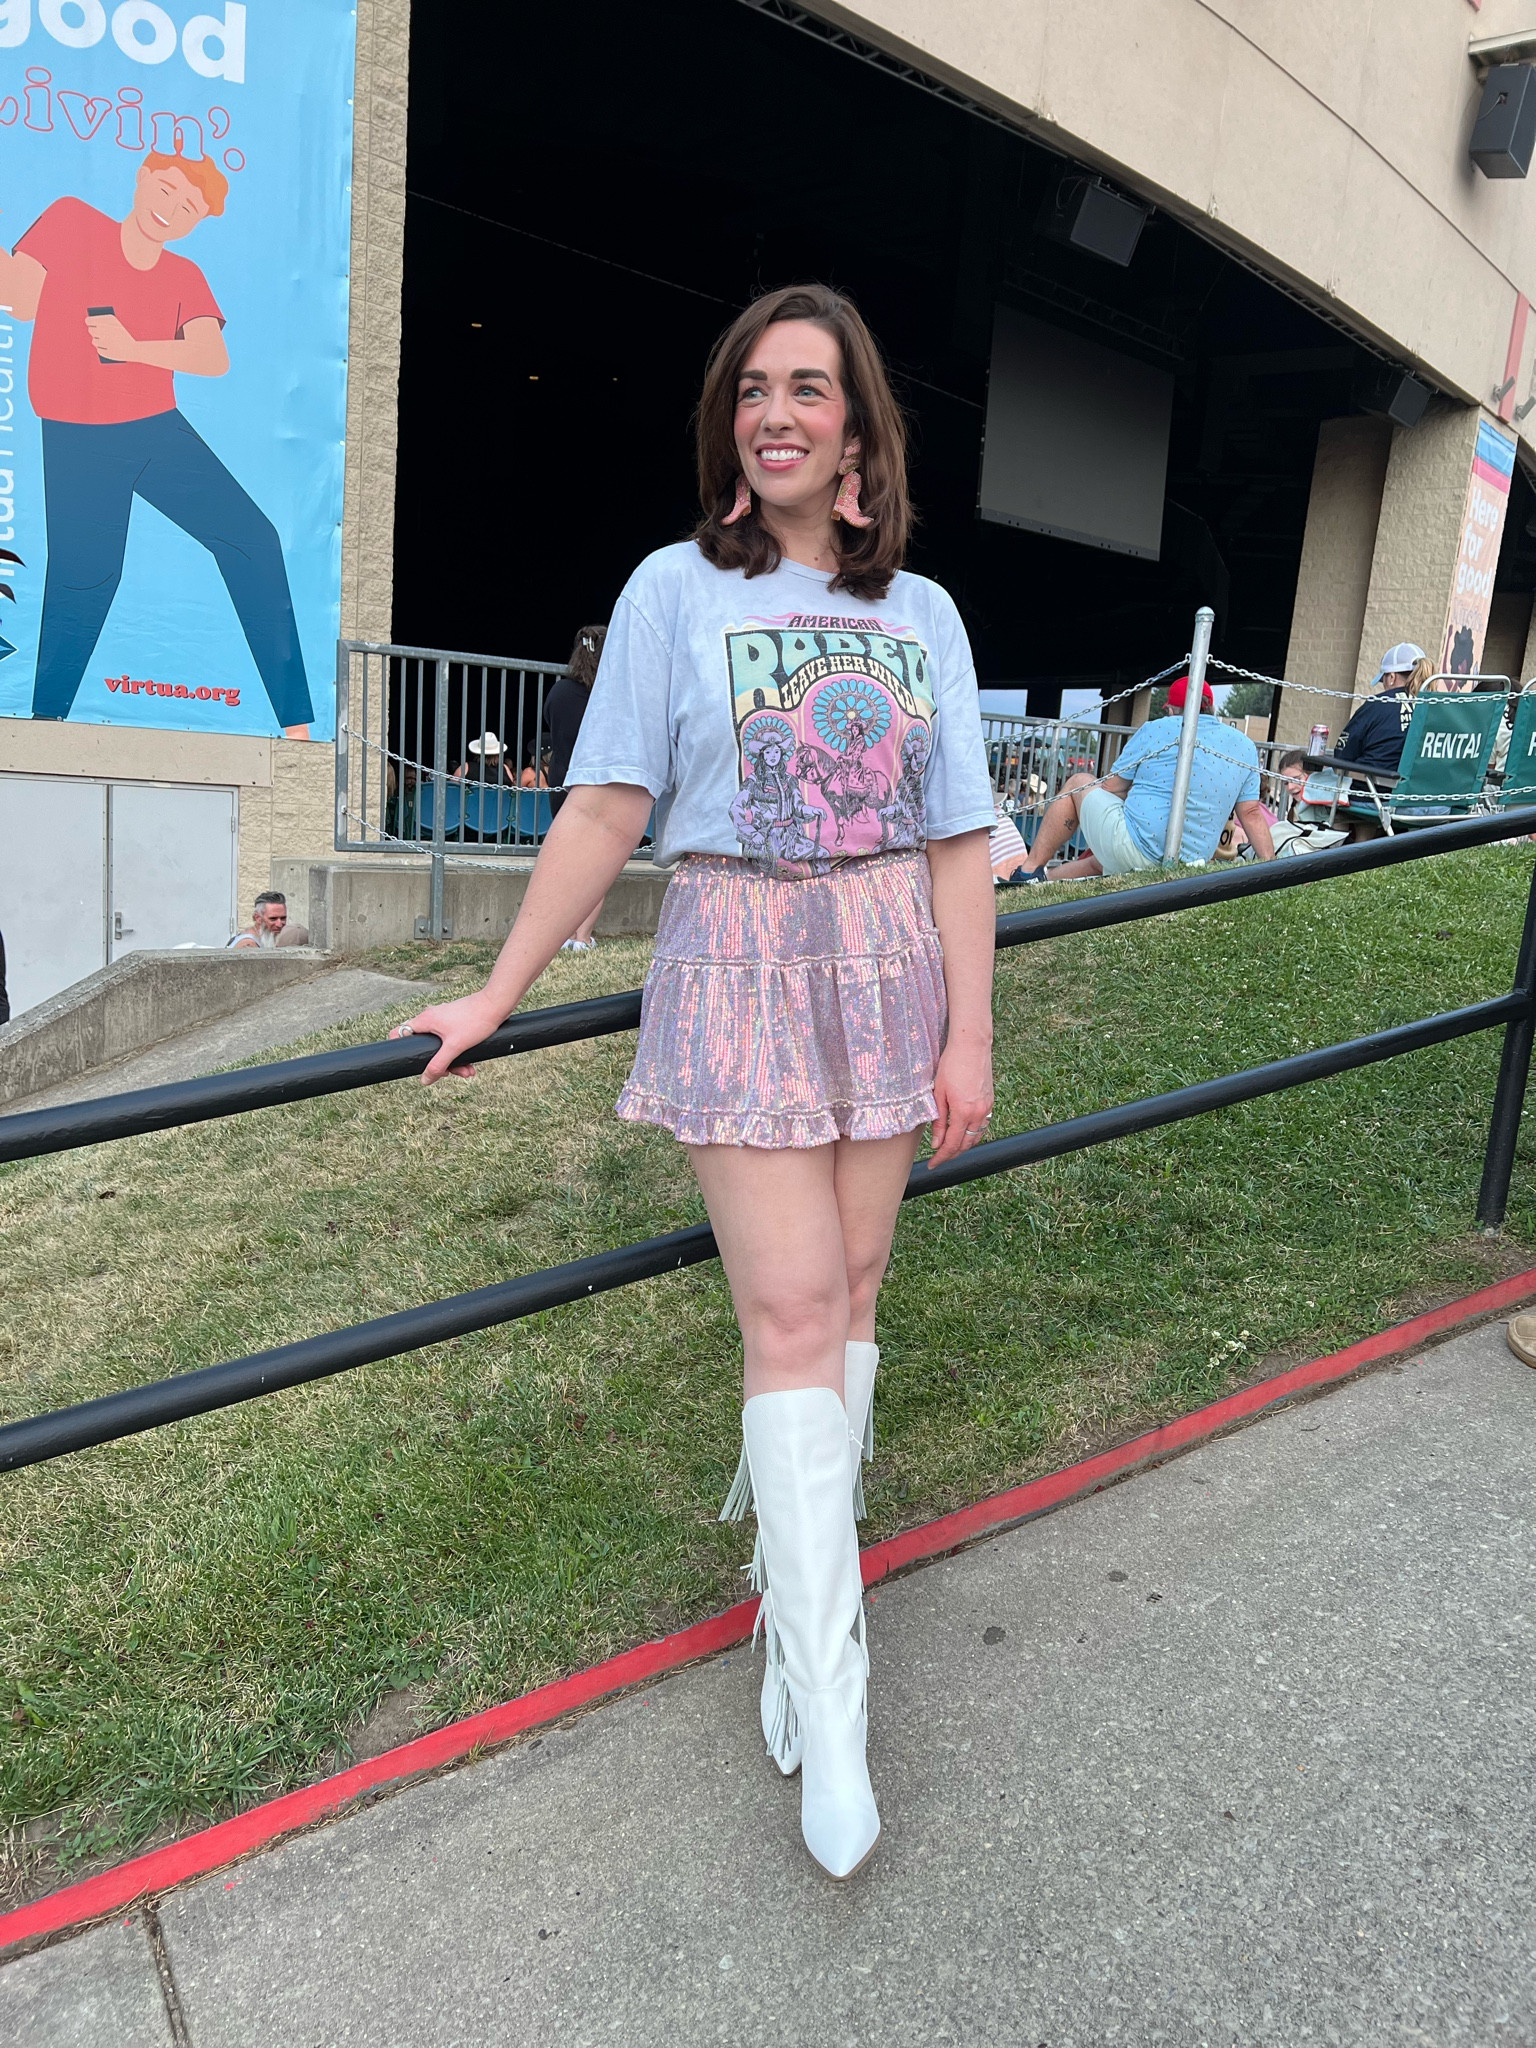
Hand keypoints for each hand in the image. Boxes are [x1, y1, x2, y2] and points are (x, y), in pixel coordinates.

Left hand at [84, 313, 137, 360]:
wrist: (136, 350)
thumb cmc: (125, 337)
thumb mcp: (117, 327)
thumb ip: (104, 325)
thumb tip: (91, 326)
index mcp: (108, 322)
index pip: (89, 321)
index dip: (89, 322)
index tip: (90, 323)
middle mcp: (106, 331)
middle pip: (91, 331)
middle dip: (93, 332)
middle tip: (96, 333)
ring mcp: (106, 342)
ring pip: (94, 341)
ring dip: (97, 342)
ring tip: (104, 342)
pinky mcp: (106, 352)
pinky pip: (99, 350)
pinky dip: (102, 350)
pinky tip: (107, 349)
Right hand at [388, 991, 505, 1082]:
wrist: (497, 1005)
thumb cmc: (476, 1021)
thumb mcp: (455, 1047)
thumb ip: (438, 1065)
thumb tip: (424, 1080)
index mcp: (425, 1020)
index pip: (399, 1032)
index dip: (401, 1048)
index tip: (413, 1061)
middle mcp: (431, 1018)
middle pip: (424, 1046)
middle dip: (438, 1063)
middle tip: (450, 1073)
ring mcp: (443, 1019)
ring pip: (440, 1046)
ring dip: (453, 1062)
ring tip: (468, 1071)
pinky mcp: (455, 1021)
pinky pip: (451, 1042)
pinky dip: (459, 1053)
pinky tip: (471, 1064)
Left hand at [927, 1034, 994, 1166]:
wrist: (972, 1045)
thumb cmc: (951, 1064)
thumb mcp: (938, 1093)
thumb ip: (939, 1121)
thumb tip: (937, 1143)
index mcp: (963, 1112)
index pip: (952, 1144)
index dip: (942, 1157)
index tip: (933, 1164)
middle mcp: (978, 1113)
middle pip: (966, 1144)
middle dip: (952, 1154)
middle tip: (939, 1158)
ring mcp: (987, 1107)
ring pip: (976, 1136)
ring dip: (964, 1145)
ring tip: (950, 1147)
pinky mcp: (990, 1101)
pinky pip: (982, 1125)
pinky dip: (973, 1133)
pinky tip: (964, 1132)